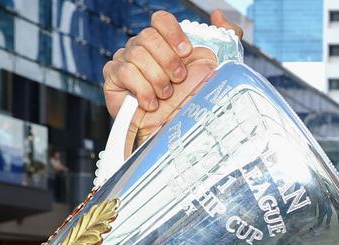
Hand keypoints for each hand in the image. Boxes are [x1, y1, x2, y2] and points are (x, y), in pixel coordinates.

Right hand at [102, 11, 243, 147]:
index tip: (186, 52)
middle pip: (148, 36)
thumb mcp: (216, 70)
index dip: (172, 32)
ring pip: (136, 54)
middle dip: (167, 60)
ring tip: (166, 95)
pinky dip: (142, 89)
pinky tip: (151, 103)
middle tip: (179, 79)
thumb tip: (218, 15)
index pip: (161, 20)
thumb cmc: (190, 101)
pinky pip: (124, 71)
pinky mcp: (113, 77)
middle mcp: (142, 47)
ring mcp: (126, 60)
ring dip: (156, 78)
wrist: (171, 133)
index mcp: (164, 42)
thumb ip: (225, 38)